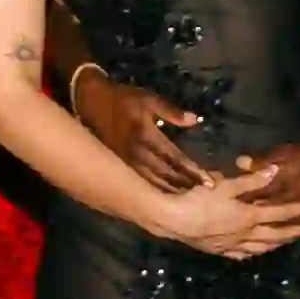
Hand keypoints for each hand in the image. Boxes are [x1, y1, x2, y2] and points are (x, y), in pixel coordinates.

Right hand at [74, 67, 214, 190]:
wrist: (91, 102)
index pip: (174, 158)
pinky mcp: (119, 166)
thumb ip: (171, 111)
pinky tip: (167, 197)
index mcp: (146, 136)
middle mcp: (137, 153)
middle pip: (166, 174)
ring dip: (172, 191)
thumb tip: (194, 120)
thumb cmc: (123, 98)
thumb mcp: (148, 99)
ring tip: (191, 200)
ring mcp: (127, 162)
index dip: (192, 170)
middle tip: (205, 195)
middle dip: (186, 184)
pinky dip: (156, 191)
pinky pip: (141, 182)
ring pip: (153, 183)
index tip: (208, 181)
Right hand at [141, 158, 299, 263]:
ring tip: (286, 243)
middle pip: (274, 235)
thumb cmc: (199, 200)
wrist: (174, 222)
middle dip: (292, 232)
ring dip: (276, 245)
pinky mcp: (219, 251)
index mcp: (249, 216)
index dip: (299, 210)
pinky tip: (252, 254)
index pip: (280, 212)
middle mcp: (244, 234)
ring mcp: (232, 245)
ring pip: (260, 248)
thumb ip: (251, 181)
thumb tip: (274, 171)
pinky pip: (240, 254)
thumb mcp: (226, 186)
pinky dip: (251, 253)